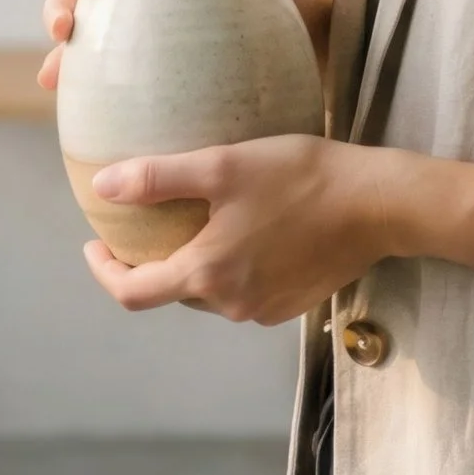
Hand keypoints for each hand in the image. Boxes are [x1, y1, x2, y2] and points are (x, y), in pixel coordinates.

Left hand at [84, 135, 406, 324]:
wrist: (379, 204)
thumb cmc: (302, 177)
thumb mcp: (224, 164)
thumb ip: (158, 178)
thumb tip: (103, 186)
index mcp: (207, 274)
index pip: (132, 293)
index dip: (105, 271)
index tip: (94, 244)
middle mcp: (231, 304)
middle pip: (173, 290)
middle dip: (154, 261)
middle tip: (149, 221)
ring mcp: (263, 310)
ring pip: (211, 290)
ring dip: (198, 262)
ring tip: (203, 218)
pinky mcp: (292, 304)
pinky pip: (245, 290)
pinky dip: (234, 266)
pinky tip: (249, 229)